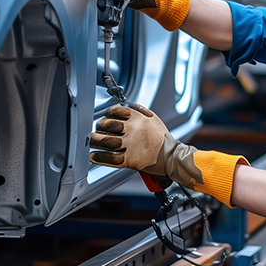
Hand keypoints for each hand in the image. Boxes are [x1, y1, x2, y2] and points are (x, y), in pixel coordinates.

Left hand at [90, 104, 248, 205]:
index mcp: (138, 119)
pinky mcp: (129, 160)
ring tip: (92, 141)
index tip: (105, 117)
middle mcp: (132, 130)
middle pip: (107, 125)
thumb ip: (141, 110)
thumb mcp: (155, 118)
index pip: (116, 111)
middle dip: (100, 127)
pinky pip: (109, 158)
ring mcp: (130, 145)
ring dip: (95, 141)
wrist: (174, 157)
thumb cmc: (165, 139)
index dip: (107, 114)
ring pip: (106, 141)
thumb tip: (128, 105)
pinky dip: (99, 157)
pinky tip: (93, 156)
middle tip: (97, 130)